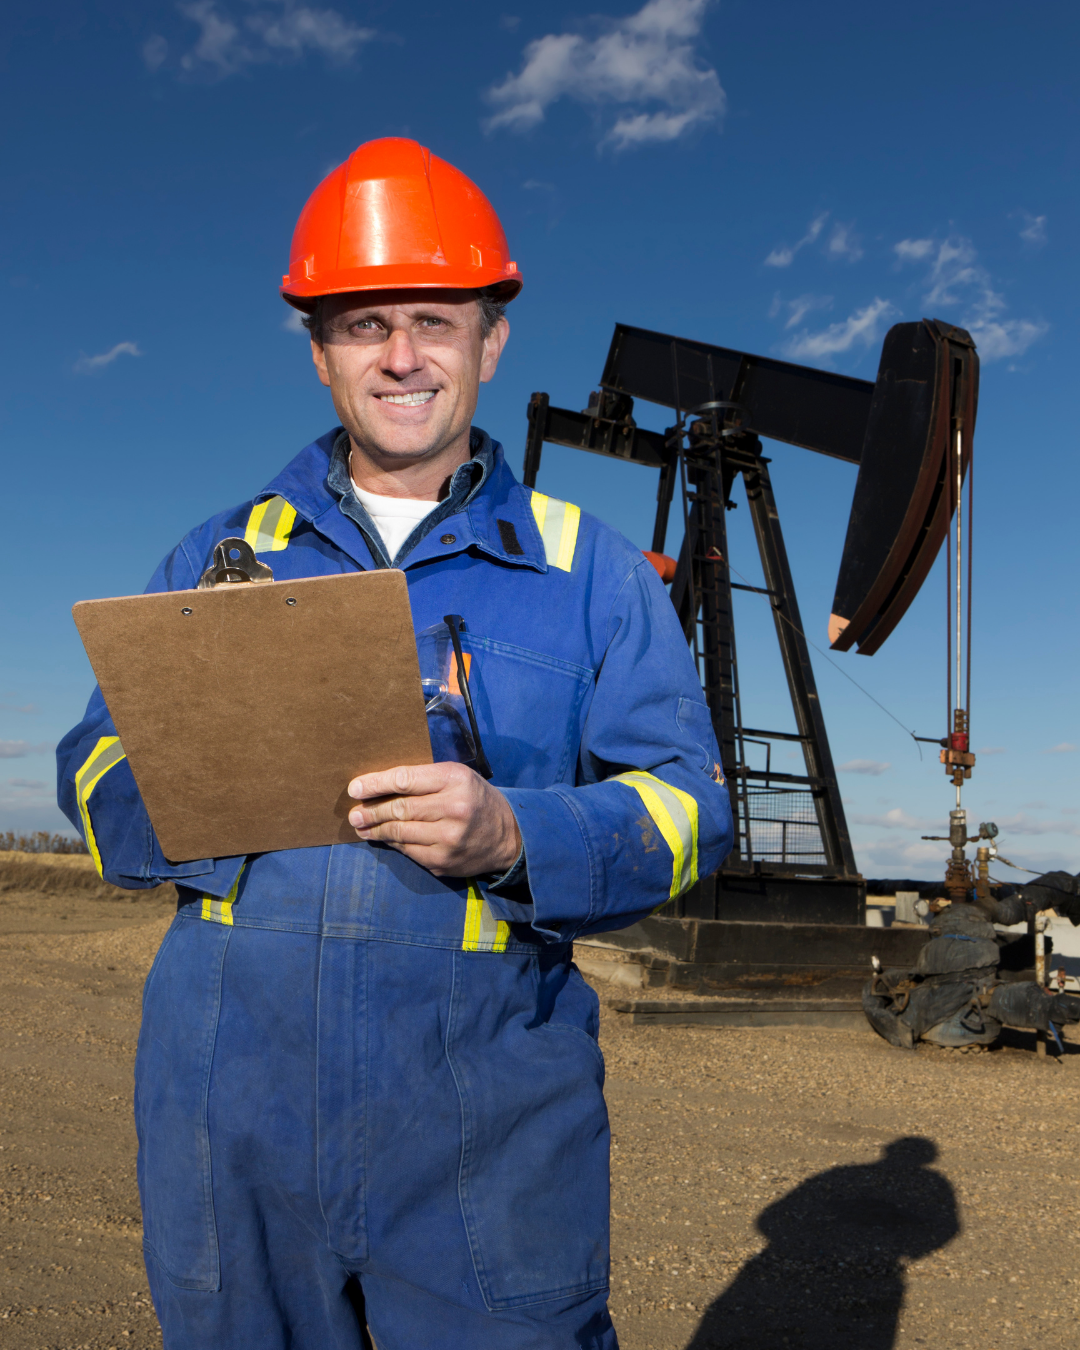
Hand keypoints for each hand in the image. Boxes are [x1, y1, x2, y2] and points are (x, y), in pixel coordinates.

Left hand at [347, 761, 521, 877]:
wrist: (508, 836)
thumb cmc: (476, 799)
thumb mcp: (458, 778)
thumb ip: (424, 779)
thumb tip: (379, 787)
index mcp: (455, 780)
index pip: (405, 780)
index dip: (376, 784)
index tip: (355, 788)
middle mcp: (453, 809)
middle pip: (399, 809)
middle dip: (371, 811)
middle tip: (353, 814)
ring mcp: (448, 839)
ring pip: (399, 832)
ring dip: (376, 829)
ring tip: (361, 826)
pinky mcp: (443, 861)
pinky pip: (408, 850)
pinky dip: (393, 842)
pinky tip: (384, 837)